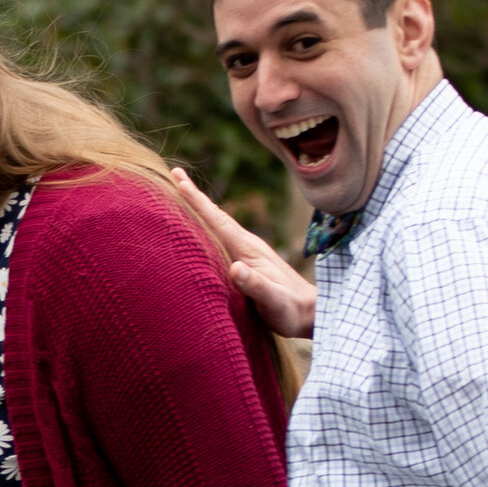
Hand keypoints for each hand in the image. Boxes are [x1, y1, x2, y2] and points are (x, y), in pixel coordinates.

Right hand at [170, 165, 317, 338]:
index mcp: (248, 250)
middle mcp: (248, 245)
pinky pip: (222, 238)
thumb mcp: (273, 300)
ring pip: (219, 225)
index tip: (180, 182)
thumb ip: (256, 285)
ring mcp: (248, 252)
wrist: (311, 312)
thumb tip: (235, 268)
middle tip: (175, 174)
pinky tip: (202, 228)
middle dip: (195, 197)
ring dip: (201, 209)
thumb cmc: (290, 310)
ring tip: (182, 193)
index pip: (219, 221)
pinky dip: (208, 227)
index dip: (198, 203)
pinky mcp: (248, 262)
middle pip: (217, 216)